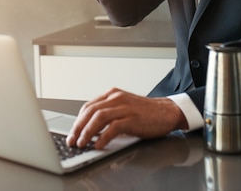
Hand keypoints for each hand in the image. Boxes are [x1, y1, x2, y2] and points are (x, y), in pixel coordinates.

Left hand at [66, 88, 187, 149]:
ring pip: (98, 118)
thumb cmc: (146, 113)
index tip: (72, 133)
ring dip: (87, 132)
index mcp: (113, 95)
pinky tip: (98, 145)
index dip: (77, 121)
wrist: (167, 112)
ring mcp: (125, 108)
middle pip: (90, 111)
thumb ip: (109, 113)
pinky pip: (113, 127)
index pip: (88, 107)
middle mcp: (117, 98)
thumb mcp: (124, 107)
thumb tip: (91, 128)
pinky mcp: (132, 118)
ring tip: (82, 143)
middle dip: (78, 128)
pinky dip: (103, 137)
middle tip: (72, 140)